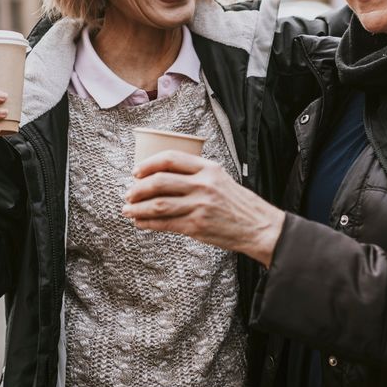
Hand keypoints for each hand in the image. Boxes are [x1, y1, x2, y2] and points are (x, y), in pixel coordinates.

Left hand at [123, 151, 284, 266]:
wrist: (258, 227)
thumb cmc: (238, 204)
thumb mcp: (220, 178)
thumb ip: (196, 174)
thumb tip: (163, 176)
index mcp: (208, 168)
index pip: (171, 159)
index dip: (148, 164)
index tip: (136, 171)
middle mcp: (203, 185)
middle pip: (159, 181)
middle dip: (138, 188)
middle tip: (129, 194)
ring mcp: (200, 206)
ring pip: (158, 204)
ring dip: (138, 208)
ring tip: (128, 210)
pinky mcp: (197, 226)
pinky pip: (165, 223)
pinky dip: (148, 223)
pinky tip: (140, 223)